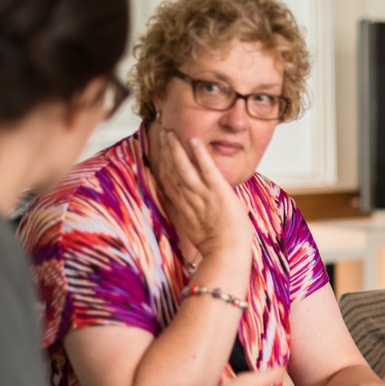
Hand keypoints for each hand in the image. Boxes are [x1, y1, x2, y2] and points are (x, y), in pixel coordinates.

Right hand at [155, 128, 252, 256]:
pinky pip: (206, 167)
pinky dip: (199, 153)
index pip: (168, 182)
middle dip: (165, 150)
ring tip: (170, 132)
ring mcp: (202, 193)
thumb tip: (189, 215)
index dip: (162, 164)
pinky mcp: (217, 190)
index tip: (158, 151)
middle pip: (171, 170)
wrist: (226, 253)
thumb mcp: (196, 232)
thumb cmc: (217, 248)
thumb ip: (191, 219)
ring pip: (183, 166)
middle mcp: (188, 198)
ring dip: (176, 147)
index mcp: (182, 208)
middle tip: (161, 133)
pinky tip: (193, 140)